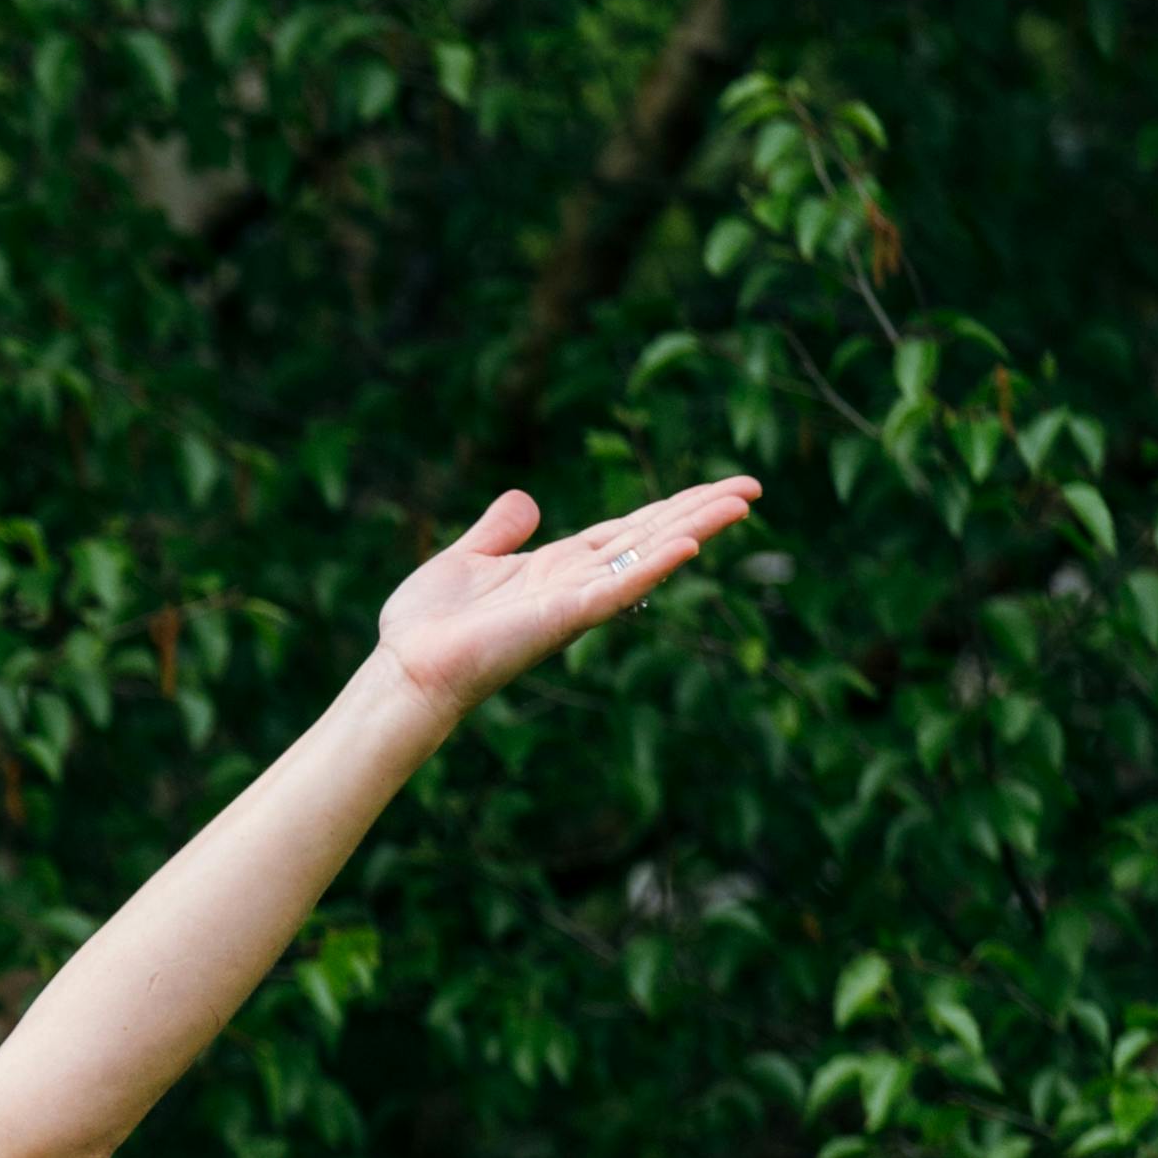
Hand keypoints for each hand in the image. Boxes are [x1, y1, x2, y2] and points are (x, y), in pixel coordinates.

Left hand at [374, 472, 761, 722]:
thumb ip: (497, 531)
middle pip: (650, 539)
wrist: (405, 670)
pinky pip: (616, 589)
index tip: (716, 487)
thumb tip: (526, 500)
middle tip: (753, 488)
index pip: (628, 531)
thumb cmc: (428, 627)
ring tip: (741, 504)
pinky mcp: (561, 619)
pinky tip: (689, 543)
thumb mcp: (465, 559)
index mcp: (558, 568)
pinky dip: (652, 566)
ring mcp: (573, 603)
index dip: (672, 507)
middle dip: (700, 512)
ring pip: (646, 559)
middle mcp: (576, 585)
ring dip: (695, 529)